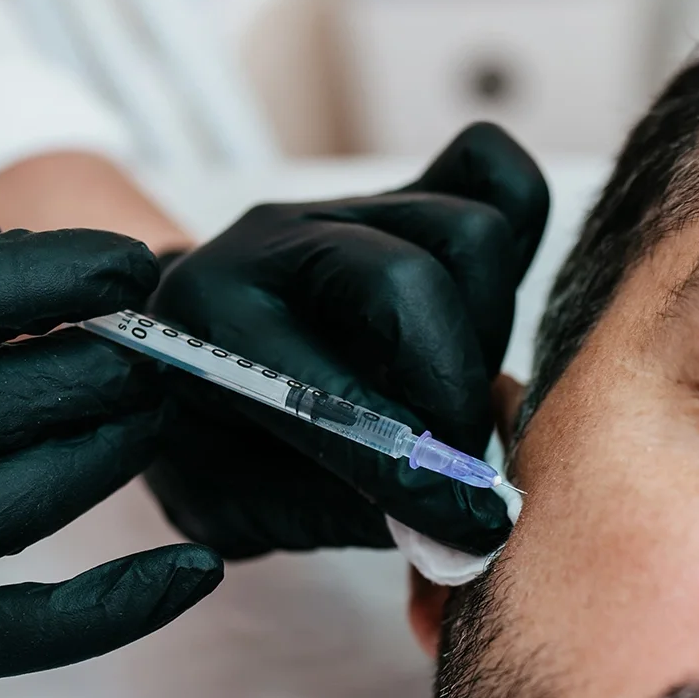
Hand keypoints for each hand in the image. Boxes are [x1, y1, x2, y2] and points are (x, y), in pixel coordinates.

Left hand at [143, 123, 549, 558]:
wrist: (178, 361)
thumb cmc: (209, 441)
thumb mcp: (234, 505)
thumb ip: (337, 510)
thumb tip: (456, 516)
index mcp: (209, 316)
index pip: (333, 390)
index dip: (411, 469)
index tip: (468, 522)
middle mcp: (277, 239)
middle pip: (413, 279)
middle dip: (454, 390)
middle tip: (456, 459)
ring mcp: (347, 205)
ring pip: (474, 231)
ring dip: (487, 332)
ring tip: (453, 395)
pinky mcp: (406, 193)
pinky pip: (496, 174)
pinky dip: (520, 239)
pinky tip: (486, 318)